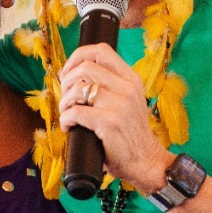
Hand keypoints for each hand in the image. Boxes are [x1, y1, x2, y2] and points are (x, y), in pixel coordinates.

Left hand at [57, 44, 174, 187]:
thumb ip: (107, 86)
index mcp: (131, 79)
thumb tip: (69, 74)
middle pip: (85, 67)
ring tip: (67, 113)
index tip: (67, 71)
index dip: (78, 56)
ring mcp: (119, 104)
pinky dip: (65, 119)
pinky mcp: (109, 122)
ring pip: (77, 88)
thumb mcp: (126, 102)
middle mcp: (127, 88)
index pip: (101, 50)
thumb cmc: (129, 133)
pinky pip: (75, 112)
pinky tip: (69, 127)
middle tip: (65, 97)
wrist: (147, 161)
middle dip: (66, 80)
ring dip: (64, 102)